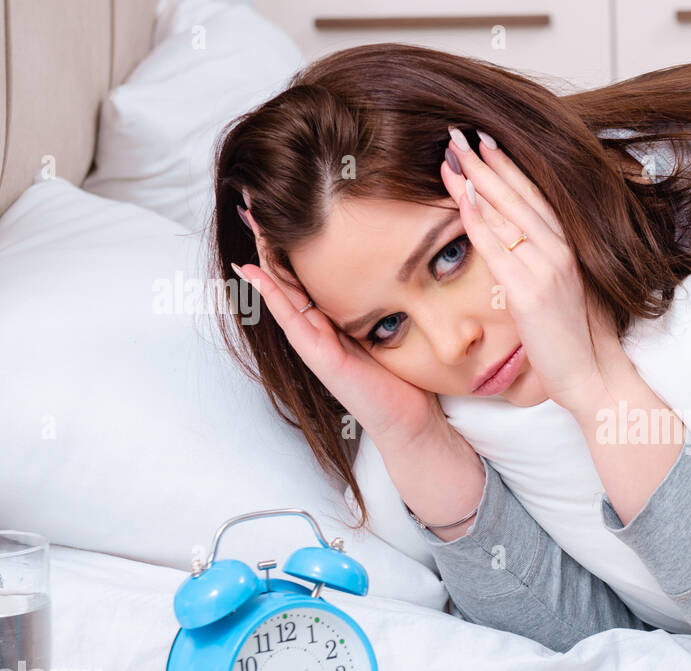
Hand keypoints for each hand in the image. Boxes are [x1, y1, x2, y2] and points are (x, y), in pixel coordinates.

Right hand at [232, 194, 447, 446]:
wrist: (412, 418)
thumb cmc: (404, 373)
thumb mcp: (394, 323)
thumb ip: (385, 297)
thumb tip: (398, 257)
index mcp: (334, 316)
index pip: (307, 270)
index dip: (292, 239)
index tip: (281, 204)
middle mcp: (319, 326)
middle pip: (287, 274)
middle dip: (269, 239)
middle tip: (250, 200)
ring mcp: (314, 342)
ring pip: (282, 291)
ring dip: (263, 256)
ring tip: (247, 222)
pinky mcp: (320, 357)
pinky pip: (291, 319)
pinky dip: (272, 294)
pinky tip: (255, 271)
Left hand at [442, 129, 628, 412]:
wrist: (592, 375)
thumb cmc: (576, 339)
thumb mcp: (565, 291)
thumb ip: (548, 264)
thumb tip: (521, 245)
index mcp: (569, 249)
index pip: (535, 197)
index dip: (509, 167)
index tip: (485, 142)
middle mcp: (560, 251)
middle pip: (518, 196)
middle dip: (486, 163)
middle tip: (458, 133)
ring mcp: (546, 269)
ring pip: (506, 214)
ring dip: (475, 180)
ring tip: (450, 154)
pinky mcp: (529, 292)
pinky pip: (497, 248)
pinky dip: (478, 220)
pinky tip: (460, 198)